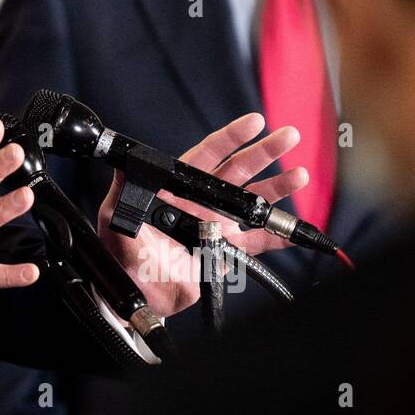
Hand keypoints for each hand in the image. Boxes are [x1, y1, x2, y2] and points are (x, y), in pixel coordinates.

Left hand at [97, 112, 306, 318]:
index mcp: (177, 187)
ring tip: (299, 175)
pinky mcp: (225, 251)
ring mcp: (216, 225)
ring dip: (277, 188)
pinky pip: (257, 242)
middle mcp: (200, 201)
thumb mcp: (115, 218)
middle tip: (288, 136)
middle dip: (264, 152)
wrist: (137, 292)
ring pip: (253, 202)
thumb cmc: (122, 252)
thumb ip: (123, 192)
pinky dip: (278, 237)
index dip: (230, 138)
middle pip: (238, 171)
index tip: (254, 122)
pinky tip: (295, 230)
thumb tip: (124, 163)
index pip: (207, 155)